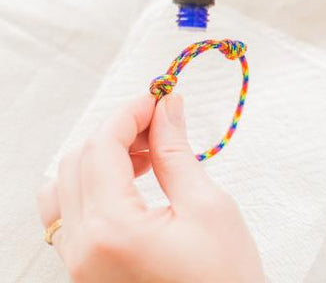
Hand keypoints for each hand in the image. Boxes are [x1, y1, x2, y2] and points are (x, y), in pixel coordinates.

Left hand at [37, 94, 263, 282]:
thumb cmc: (226, 279)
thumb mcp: (207, 207)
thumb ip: (175, 152)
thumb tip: (167, 108)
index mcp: (112, 231)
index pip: (102, 148)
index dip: (129, 113)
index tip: (158, 98)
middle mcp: (82, 249)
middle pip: (77, 161)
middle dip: (116, 131)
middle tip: (158, 121)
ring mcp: (78, 263)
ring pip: (63, 187)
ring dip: (98, 157)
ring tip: (143, 153)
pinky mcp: (86, 271)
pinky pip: (67, 215)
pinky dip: (91, 186)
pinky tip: (127, 182)